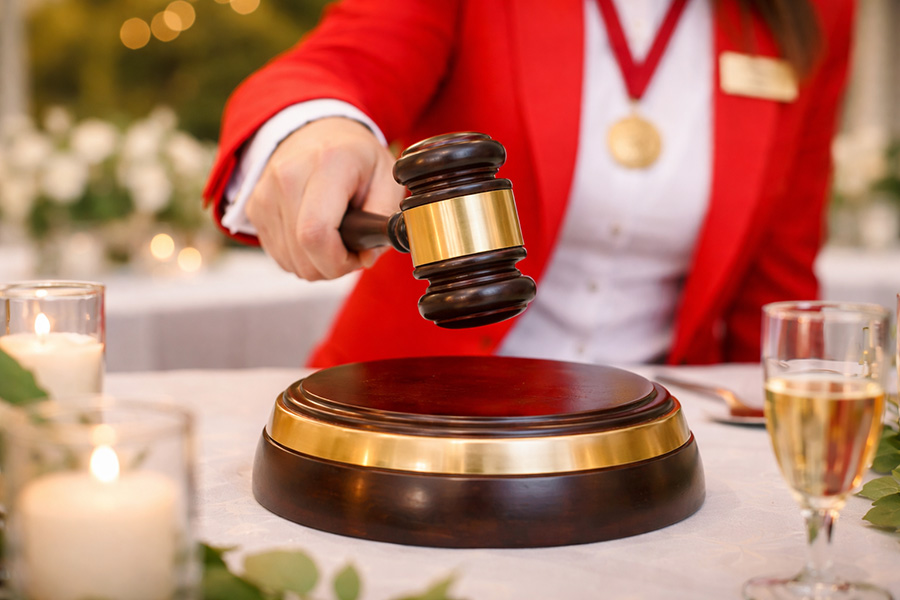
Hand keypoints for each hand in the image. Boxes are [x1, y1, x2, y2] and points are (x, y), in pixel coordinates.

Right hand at [246, 117, 402, 280]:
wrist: (316, 131)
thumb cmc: (356, 157)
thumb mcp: (387, 177)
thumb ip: (384, 216)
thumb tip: (367, 256)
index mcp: (328, 163)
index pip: (316, 233)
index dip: (338, 261)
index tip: (358, 254)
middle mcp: (288, 176)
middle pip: (302, 253)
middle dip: (332, 265)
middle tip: (351, 248)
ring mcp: (265, 192)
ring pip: (290, 260)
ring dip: (317, 262)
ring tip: (334, 237)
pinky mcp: (254, 208)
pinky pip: (279, 255)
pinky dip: (301, 256)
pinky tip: (315, 233)